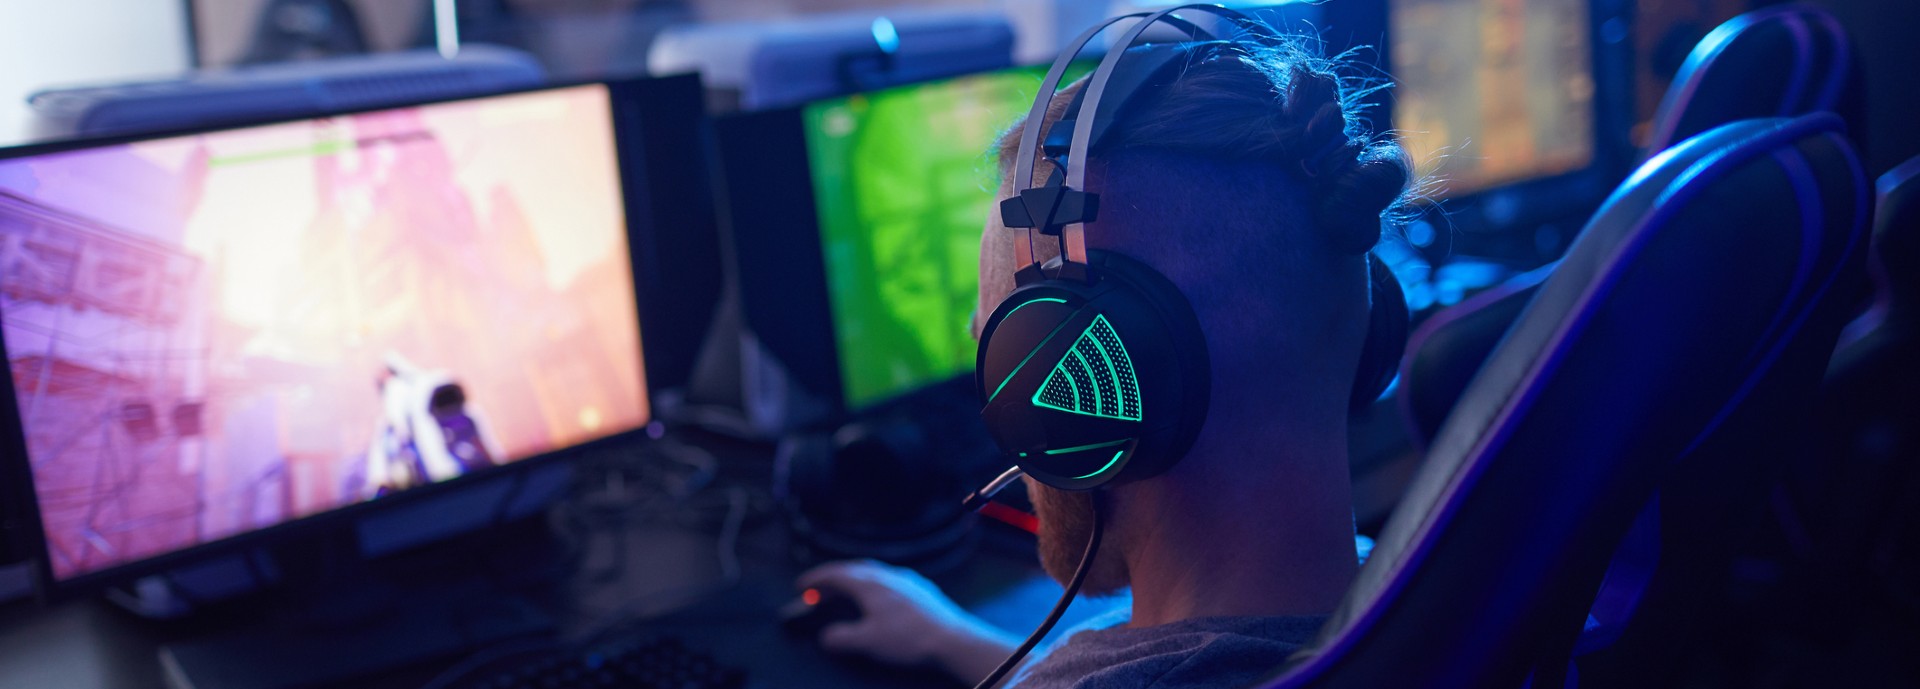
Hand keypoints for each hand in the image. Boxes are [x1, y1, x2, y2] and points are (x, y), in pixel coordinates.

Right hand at [796, 560, 1018, 681]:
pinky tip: (879, 599)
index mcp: (871, 584)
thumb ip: (842, 638)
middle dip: (834, 578)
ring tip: (845, 593)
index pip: (837, 574)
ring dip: (855, 580)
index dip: (816, 579)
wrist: (953, 640)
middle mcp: (889, 576)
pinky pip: (891, 581)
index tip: (801, 586)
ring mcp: (908, 581)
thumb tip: (826, 637)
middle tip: (819, 590)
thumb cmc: (908, 640)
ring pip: (875, 573)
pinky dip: (875, 586)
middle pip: (855, 569)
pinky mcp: (923, 591)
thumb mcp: (867, 642)